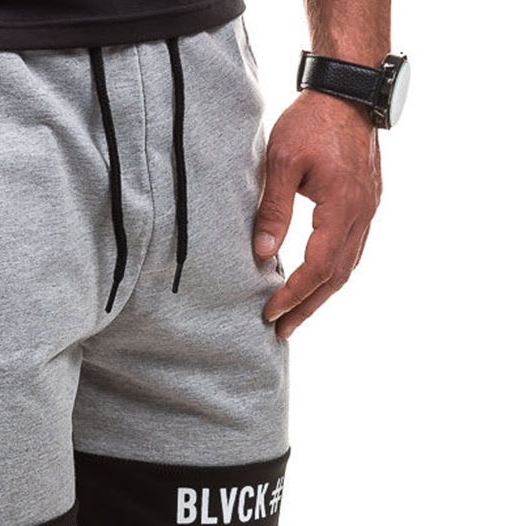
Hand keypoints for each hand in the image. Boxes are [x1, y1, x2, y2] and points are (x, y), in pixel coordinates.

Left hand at [253, 89, 381, 337]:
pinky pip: (352, 248)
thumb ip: (272, 210)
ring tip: (296, 315)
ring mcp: (368, 208)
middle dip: (308, 306)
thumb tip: (262, 254)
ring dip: (321, 294)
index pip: (317, 266)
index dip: (293, 294)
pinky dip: (332, 272)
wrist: (349, 89)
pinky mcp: (366, 202)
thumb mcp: (281, 162)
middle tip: (281, 330)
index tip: (269, 312)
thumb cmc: (312, 120)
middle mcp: (362, 213)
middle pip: (336, 276)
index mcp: (342, 206)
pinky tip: (315, 282)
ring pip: (347, 265)